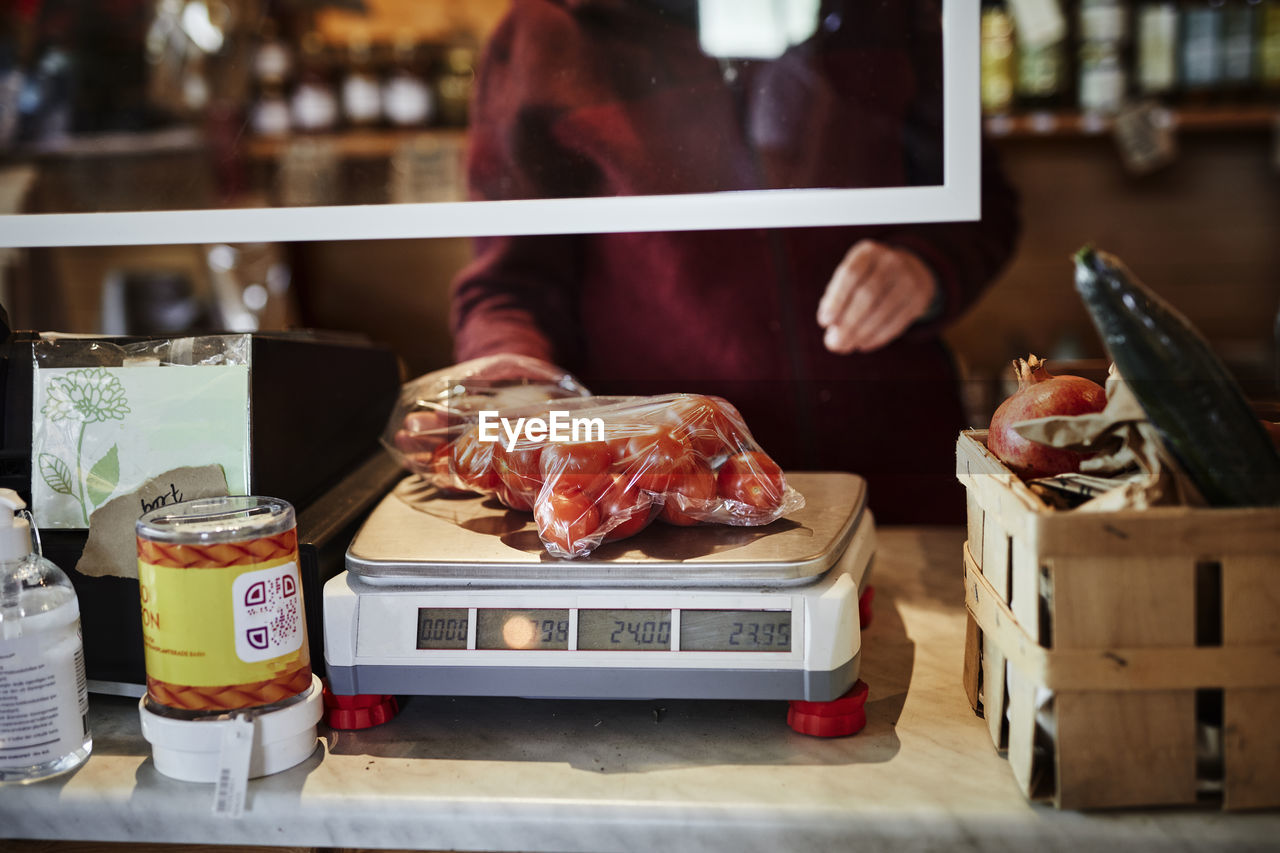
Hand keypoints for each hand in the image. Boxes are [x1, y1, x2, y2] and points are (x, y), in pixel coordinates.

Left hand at [815, 241, 939, 353]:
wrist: (910, 270)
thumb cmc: (867, 277)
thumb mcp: (851, 277)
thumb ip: (836, 296)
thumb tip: (830, 325)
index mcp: (868, 252)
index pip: (850, 274)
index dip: (836, 299)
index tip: (824, 322)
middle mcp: (891, 261)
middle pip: (867, 295)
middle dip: (848, 323)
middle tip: (833, 344)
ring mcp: (908, 279)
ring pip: (882, 311)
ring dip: (861, 334)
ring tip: (845, 346)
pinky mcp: (919, 298)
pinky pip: (897, 322)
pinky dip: (877, 337)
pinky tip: (863, 344)